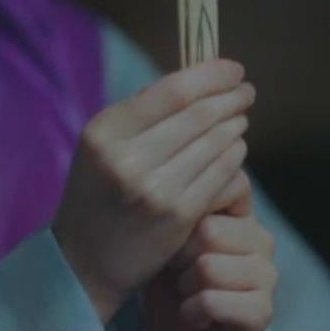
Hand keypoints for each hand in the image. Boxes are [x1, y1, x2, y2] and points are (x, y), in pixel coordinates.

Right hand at [52, 59, 253, 323]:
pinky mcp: (178, 215)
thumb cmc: (99, 193)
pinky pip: (222, 175)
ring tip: (239, 119)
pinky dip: (234, 157)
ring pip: (216, 143)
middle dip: (231, 98)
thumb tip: (198, 78)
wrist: (83, 261)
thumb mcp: (101, 145)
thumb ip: (142, 113)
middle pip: (199, 114)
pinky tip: (235, 150)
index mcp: (105, 131)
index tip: (233, 69)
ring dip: (235, 126)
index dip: (211, 75)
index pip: (173, 90)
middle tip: (246, 92)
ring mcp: (155, 189)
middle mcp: (128, 158)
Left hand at [141, 172, 276, 330]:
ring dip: (183, 284)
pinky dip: (192, 311)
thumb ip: (177, 190)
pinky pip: (213, 300)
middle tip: (177, 266)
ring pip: (208, 266)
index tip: (174, 230)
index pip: (228, 182)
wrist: (175, 324)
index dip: (187, 209)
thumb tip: (166, 147)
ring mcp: (267, 275)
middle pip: (209, 229)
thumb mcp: (167, 226)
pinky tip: (192, 312)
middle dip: (179, 253)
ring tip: (185, 289)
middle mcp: (261, 238)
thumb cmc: (166, 273)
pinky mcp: (262, 311)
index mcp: (242, 211)